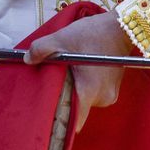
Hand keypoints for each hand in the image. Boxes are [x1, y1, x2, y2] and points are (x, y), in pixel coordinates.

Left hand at [25, 12, 133, 128]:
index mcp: (88, 91)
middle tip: (55, 84)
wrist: (121, 27)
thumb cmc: (93, 33)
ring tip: (69, 74)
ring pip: (85, 101)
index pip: (74, 122)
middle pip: (77, 110)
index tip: (48, 113)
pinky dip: (86, 86)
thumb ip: (41, 49)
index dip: (60, 121)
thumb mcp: (62, 37)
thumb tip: (28, 60)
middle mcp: (102, 98)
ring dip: (76, 91)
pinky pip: (94, 94)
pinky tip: (81, 72)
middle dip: (65, 99)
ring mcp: (110, 94)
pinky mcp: (114, 89)